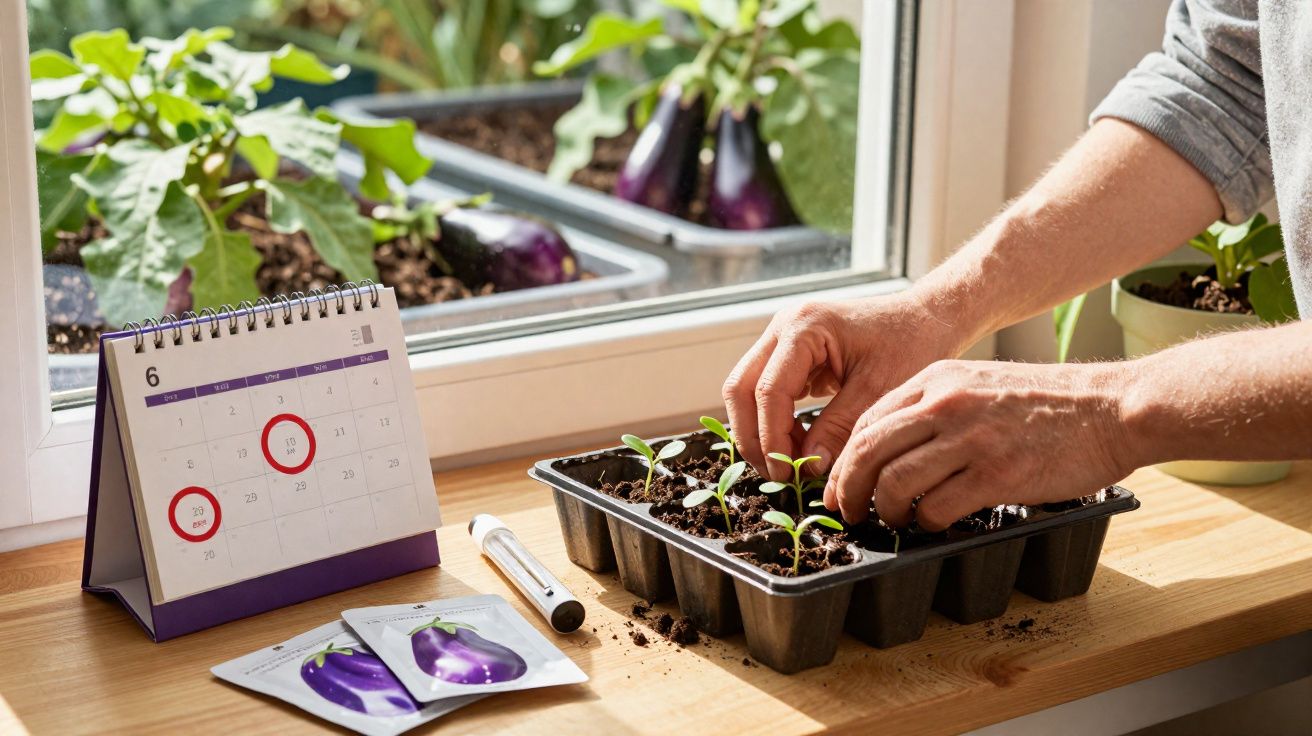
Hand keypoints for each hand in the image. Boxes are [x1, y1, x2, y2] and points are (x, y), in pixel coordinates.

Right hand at [722, 294, 962, 481]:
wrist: (927, 320)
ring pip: (746, 392)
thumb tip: (809, 467)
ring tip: (788, 465)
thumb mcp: (879, 391)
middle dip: (752, 437)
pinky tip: (799, 447)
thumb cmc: (911, 344)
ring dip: (760, 431)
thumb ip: (840, 428)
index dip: (771, 438)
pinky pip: (766, 392)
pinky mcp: (790, 354)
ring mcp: (782, 339)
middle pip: (740, 388)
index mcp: (803, 327)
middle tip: (776, 475)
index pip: (768, 390)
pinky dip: (776, 423)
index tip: (786, 474)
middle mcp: (784, 327)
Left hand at [823, 359, 1137, 529]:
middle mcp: (945, 403)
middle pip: (867, 451)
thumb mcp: (978, 384)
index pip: (866, 420)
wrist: (1110, 408)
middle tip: (847, 511)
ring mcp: (970, 438)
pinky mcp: (996, 473)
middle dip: (847, 489)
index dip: (845, 459)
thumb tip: (891, 448)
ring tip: (893, 521)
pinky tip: (933, 524)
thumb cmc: (1048, 404)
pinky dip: (925, 522)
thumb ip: (934, 407)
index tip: (840, 484)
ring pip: (893, 481)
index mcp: (936, 379)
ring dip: (884, 510)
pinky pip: (935, 506)